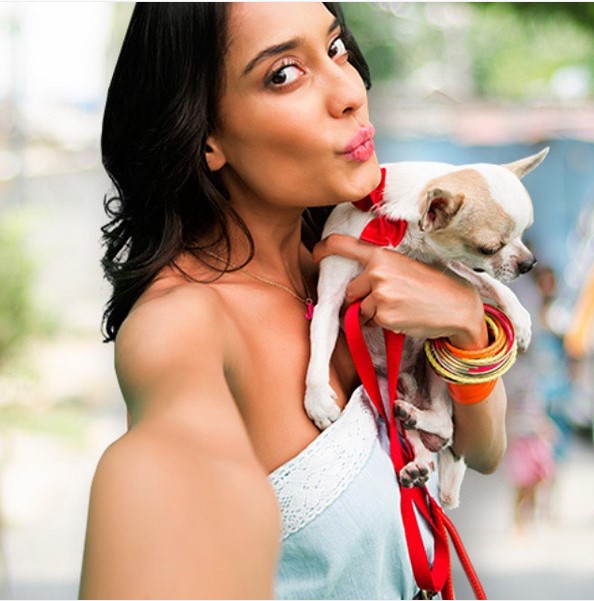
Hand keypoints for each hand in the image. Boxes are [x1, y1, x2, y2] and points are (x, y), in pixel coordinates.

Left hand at [313, 234, 487, 349]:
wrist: (457, 305)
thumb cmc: (433, 284)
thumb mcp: (405, 264)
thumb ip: (379, 268)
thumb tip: (356, 282)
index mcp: (382, 255)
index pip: (344, 245)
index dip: (324, 248)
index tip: (316, 253)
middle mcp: (377, 272)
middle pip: (350, 290)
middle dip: (359, 299)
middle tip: (382, 301)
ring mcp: (380, 295)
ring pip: (359, 310)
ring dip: (370, 314)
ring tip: (397, 309)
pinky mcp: (384, 316)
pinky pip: (370, 323)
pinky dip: (380, 324)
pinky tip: (401, 318)